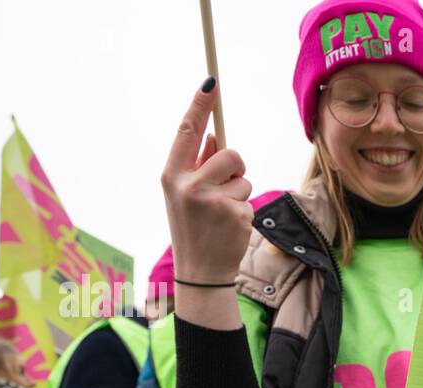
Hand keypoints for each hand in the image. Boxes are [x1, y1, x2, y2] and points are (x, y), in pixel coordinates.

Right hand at [160, 78, 253, 291]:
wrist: (200, 270)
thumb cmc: (193, 227)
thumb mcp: (185, 194)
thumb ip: (196, 165)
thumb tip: (211, 135)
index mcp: (172, 176)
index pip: (187, 132)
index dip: (200, 106)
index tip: (211, 82)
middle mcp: (189, 186)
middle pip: (229, 153)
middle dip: (234, 167)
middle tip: (223, 188)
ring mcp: (213, 201)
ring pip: (243, 177)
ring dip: (240, 192)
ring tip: (223, 213)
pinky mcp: (235, 215)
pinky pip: (250, 198)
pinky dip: (244, 210)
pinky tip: (230, 227)